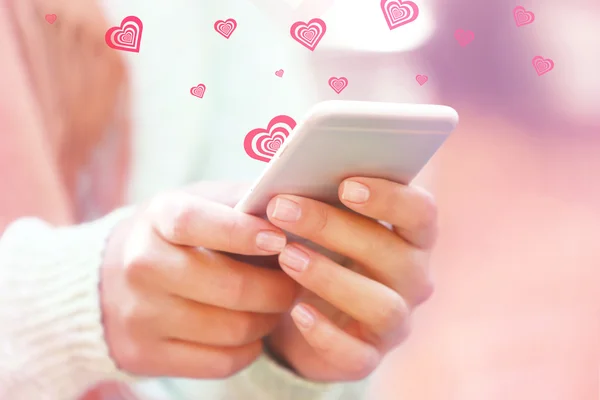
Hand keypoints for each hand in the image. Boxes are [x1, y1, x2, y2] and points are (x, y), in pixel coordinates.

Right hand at [100, 183, 297, 378]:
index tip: (280, 239)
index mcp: (156, 219)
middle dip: (278, 288)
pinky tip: (251, 332)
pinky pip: (220, 362)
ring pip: (232, 329)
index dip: (241, 233)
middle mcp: (142, 266)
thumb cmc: (175, 235)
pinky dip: (249, 349)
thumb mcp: (198, 202)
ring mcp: (140, 315)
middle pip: (229, 286)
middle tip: (296, 283)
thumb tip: (294, 206)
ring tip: (275, 307)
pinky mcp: (145, 355)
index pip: (195, 223)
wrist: (108, 280)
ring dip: (268, 320)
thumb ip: (243, 200)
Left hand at [265, 177, 436, 381]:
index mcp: (411, 237)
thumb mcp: (321, 222)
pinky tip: (295, 311)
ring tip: (285, 256)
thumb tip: (292, 177)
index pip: (421, 212)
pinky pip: (356, 353)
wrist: (302, 311)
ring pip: (381, 304)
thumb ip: (320, 198)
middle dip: (335, 228)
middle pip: (392, 253)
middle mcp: (413, 278)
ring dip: (331, 277)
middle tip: (283, 209)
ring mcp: (395, 321)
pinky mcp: (368, 357)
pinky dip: (325, 333)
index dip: (390, 197)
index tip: (345, 184)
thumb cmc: (318, 250)